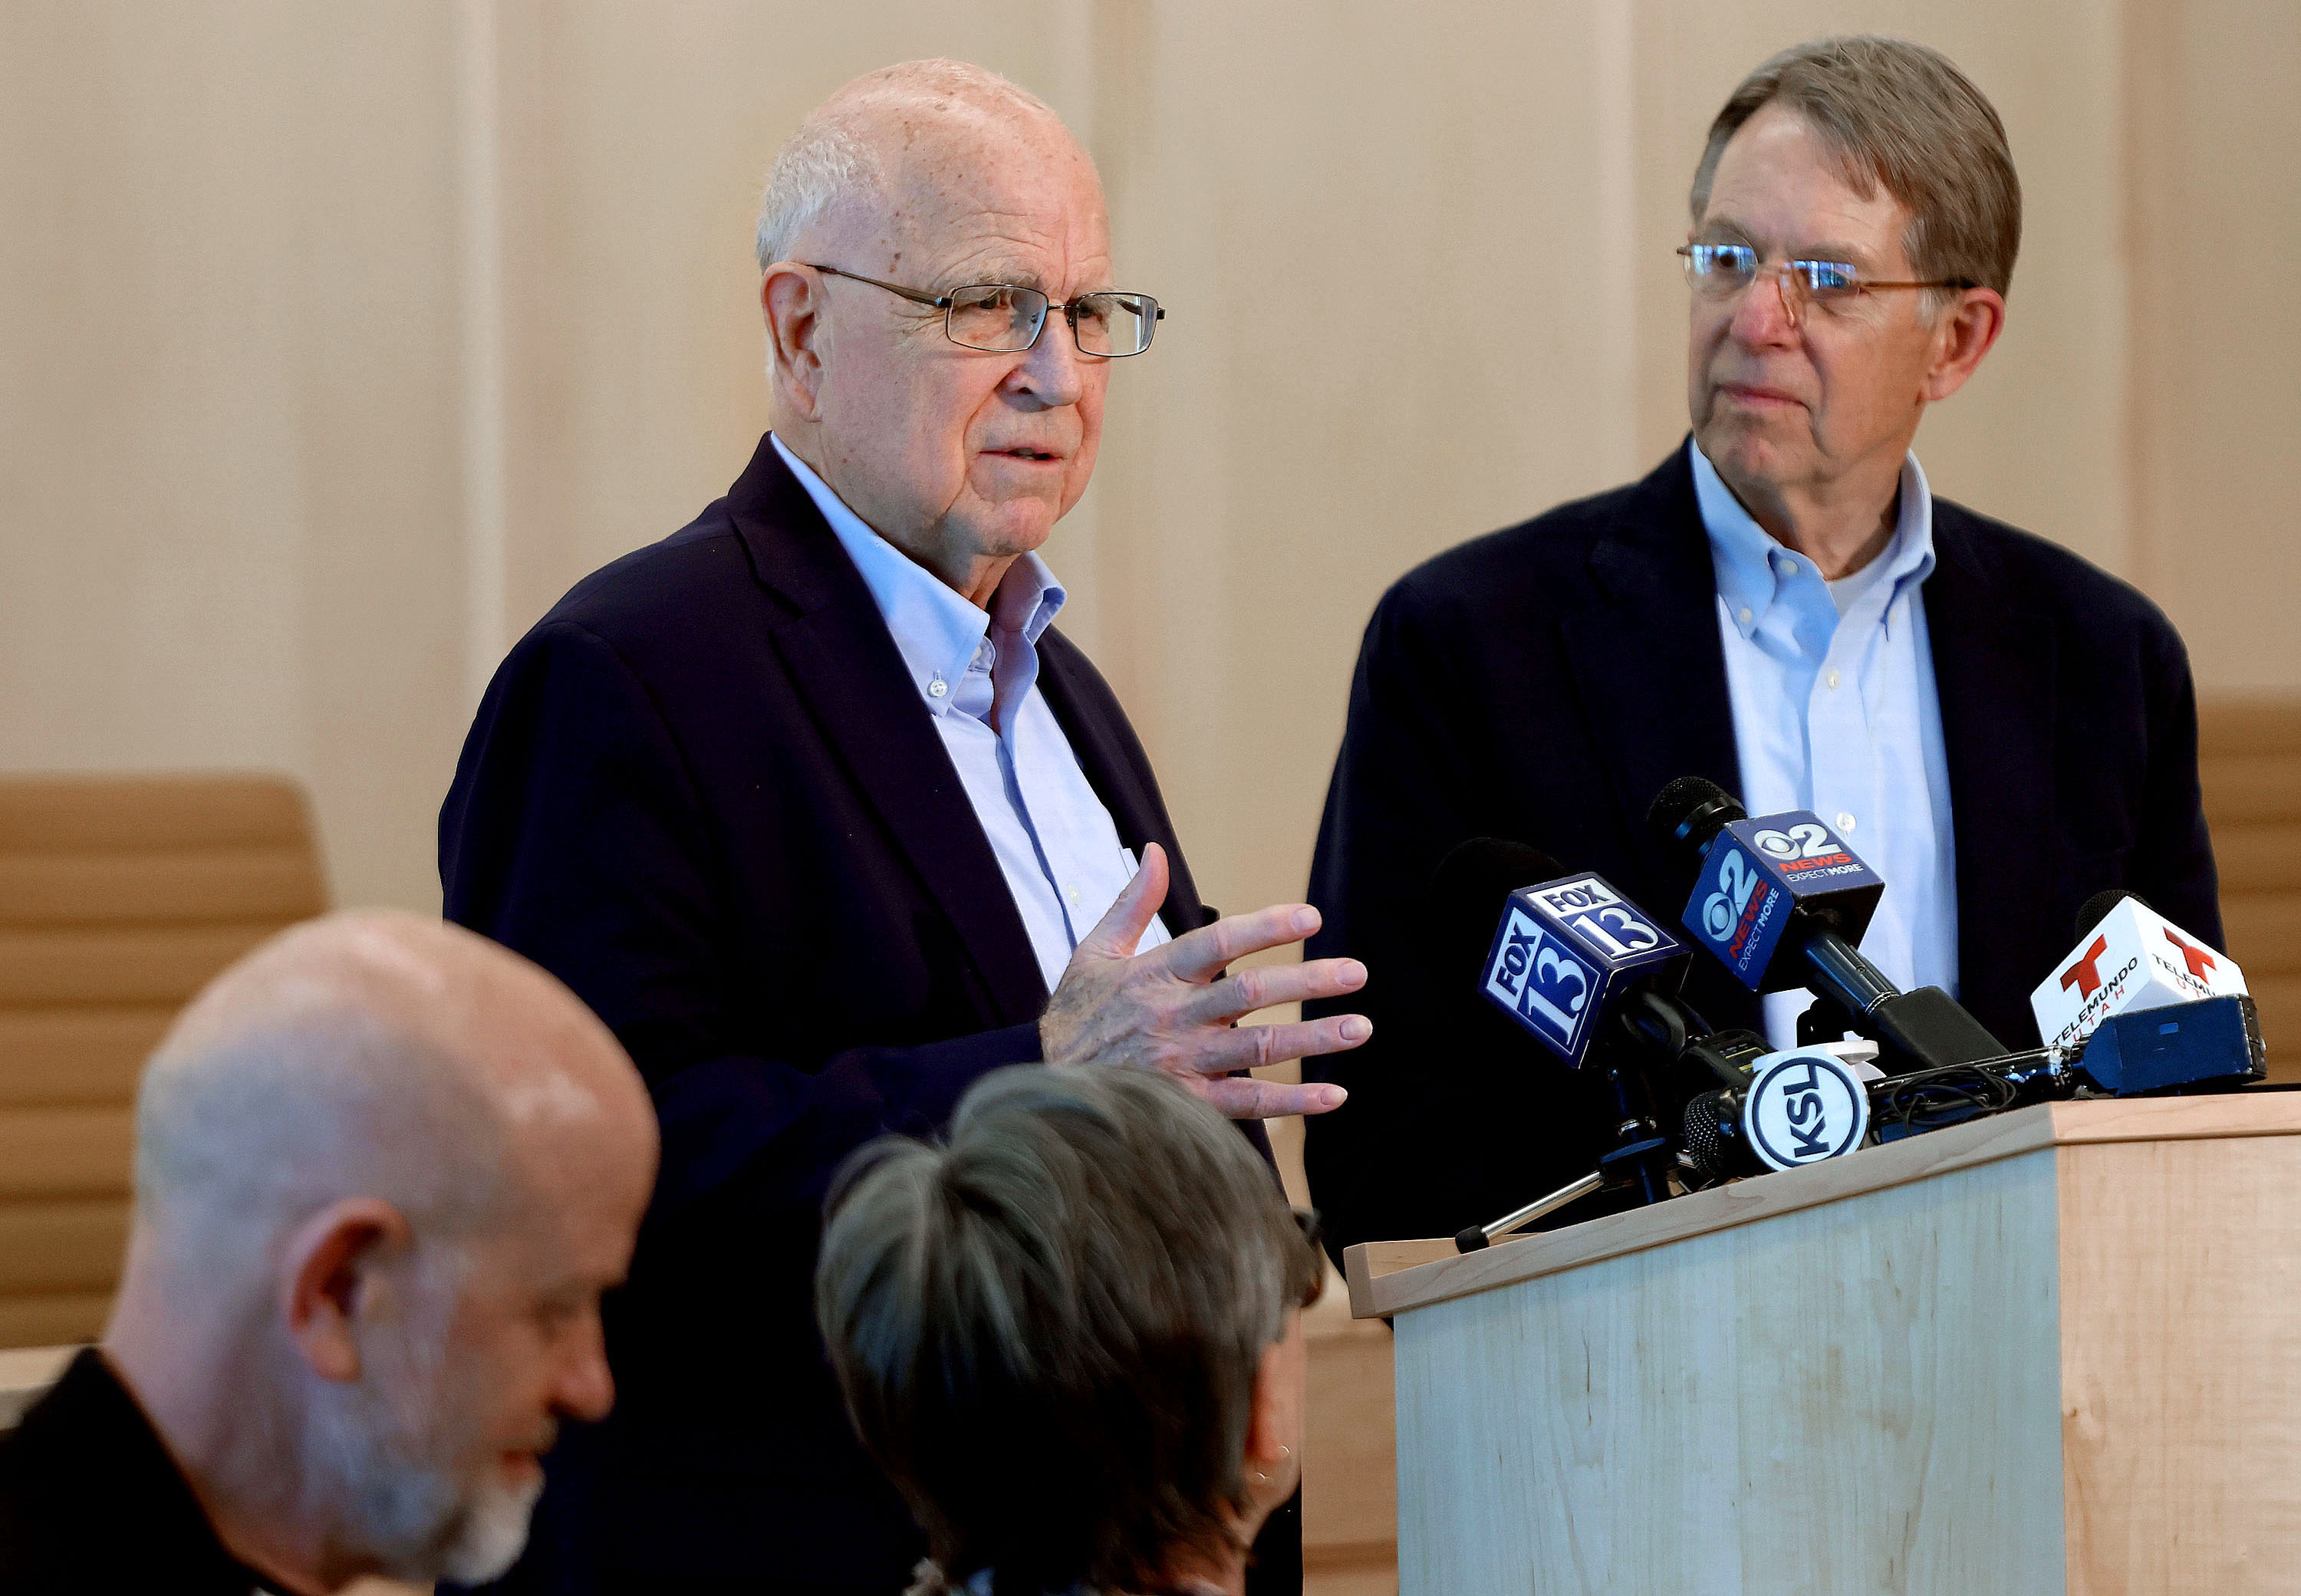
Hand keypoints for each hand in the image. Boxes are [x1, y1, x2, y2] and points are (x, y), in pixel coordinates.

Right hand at [1038, 844, 1367, 1117]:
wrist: (1043, 1083)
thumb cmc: (1077, 1013)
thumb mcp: (1095, 952)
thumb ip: (1133, 903)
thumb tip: (1155, 851)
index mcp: (1156, 973)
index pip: (1218, 943)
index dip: (1266, 927)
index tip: (1312, 916)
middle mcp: (1174, 1017)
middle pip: (1249, 996)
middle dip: (1307, 983)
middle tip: (1356, 973)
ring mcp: (1182, 1062)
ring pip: (1257, 1050)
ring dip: (1312, 1040)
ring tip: (1360, 1028)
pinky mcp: (1187, 1103)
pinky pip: (1247, 1103)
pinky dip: (1291, 1103)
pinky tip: (1333, 1096)